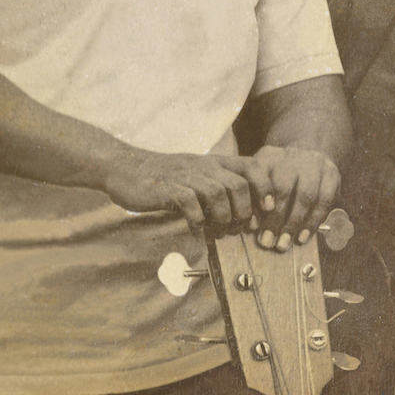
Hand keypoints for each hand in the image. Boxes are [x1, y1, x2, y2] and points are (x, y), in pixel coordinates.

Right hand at [101, 151, 269, 235]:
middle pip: (239, 185)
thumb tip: (246, 216)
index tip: (269, 208)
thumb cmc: (168, 177)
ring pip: (219, 194)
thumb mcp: (199, 174)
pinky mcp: (168, 188)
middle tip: (239, 229)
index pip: (252, 165)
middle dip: (245, 211)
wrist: (126, 167)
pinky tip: (197, 230)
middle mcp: (205, 166)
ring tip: (220, 232)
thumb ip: (221, 187)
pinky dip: (198, 221)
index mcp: (217, 162)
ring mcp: (186, 176)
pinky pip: (190, 204)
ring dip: (224, 218)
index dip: (266, 186)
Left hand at [248, 144, 340, 250]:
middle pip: (283, 187)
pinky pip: (325, 200)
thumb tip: (252, 226)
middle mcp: (292, 156)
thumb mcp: (262, 182)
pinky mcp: (332, 173)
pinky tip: (303, 236)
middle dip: (275, 218)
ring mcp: (314, 163)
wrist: (307, 157)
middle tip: (267, 242)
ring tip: (285, 243)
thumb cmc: (277, 179)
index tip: (253, 226)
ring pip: (306, 194)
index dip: (257, 201)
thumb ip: (255, 201)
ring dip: (295, 223)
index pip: (260, 177)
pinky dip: (313, 221)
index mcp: (268, 157)